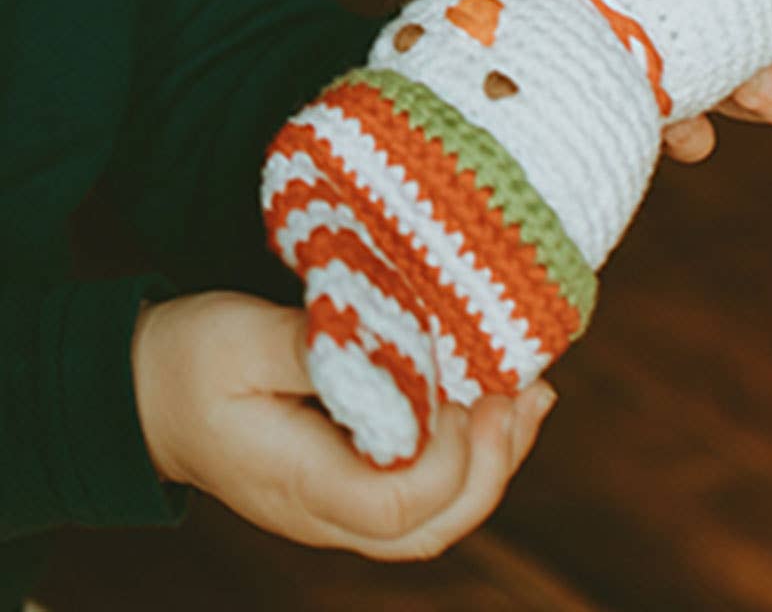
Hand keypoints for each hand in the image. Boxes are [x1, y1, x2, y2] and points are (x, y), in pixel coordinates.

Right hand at [132, 291, 555, 559]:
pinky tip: (503, 404)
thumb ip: (318, 344)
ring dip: (498, 459)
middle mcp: (327, 514)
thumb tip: (400, 343)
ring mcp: (342, 507)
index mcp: (297, 485)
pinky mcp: (354, 481)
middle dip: (495, 461)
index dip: (450, 453)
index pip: (399, 506)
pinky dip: (475, 454)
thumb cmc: (188, 363)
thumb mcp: (240, 336)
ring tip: (532, 392)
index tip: (463, 386)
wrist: (148, 393)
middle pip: (435, 525)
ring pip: (441, 517)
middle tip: (523, 389)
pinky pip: (428, 491)